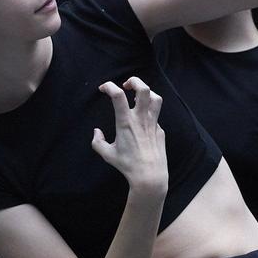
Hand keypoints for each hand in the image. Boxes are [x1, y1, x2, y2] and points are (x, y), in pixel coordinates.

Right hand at [90, 78, 167, 195]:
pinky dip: (148, 113)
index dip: (109, 86)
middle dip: (134, 81)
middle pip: (143, 88)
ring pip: (155, 98)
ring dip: (146, 93)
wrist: (150, 176)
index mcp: (126, 122)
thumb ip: (98, 142)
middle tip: (126, 85)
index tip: (103, 88)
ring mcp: (153, 123)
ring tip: (137, 97)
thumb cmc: (127, 166)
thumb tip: (97, 132)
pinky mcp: (160, 130)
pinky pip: (155, 116)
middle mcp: (141, 119)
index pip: (118, 95)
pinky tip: (142, 123)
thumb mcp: (107, 154)